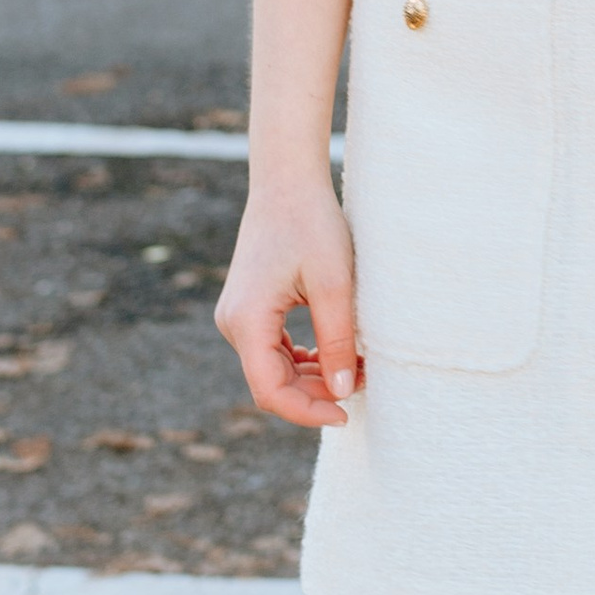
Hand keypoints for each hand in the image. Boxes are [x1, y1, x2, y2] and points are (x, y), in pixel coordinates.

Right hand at [215, 177, 362, 425]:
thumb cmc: (312, 223)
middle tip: (360, 383)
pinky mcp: (251, 309)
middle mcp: (233, 324)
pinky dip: (304, 359)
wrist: (288, 181)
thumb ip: (337, 340)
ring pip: (274, 369)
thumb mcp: (334, 284)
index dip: (307, 411)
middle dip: (316, 393)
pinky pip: (274, 350)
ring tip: (354, 368)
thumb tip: (340, 392)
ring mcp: (239, 317)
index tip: (345, 414)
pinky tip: (335, 354)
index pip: (271, 391)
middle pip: (271, 384)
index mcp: (247, 321)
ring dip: (313, 377)